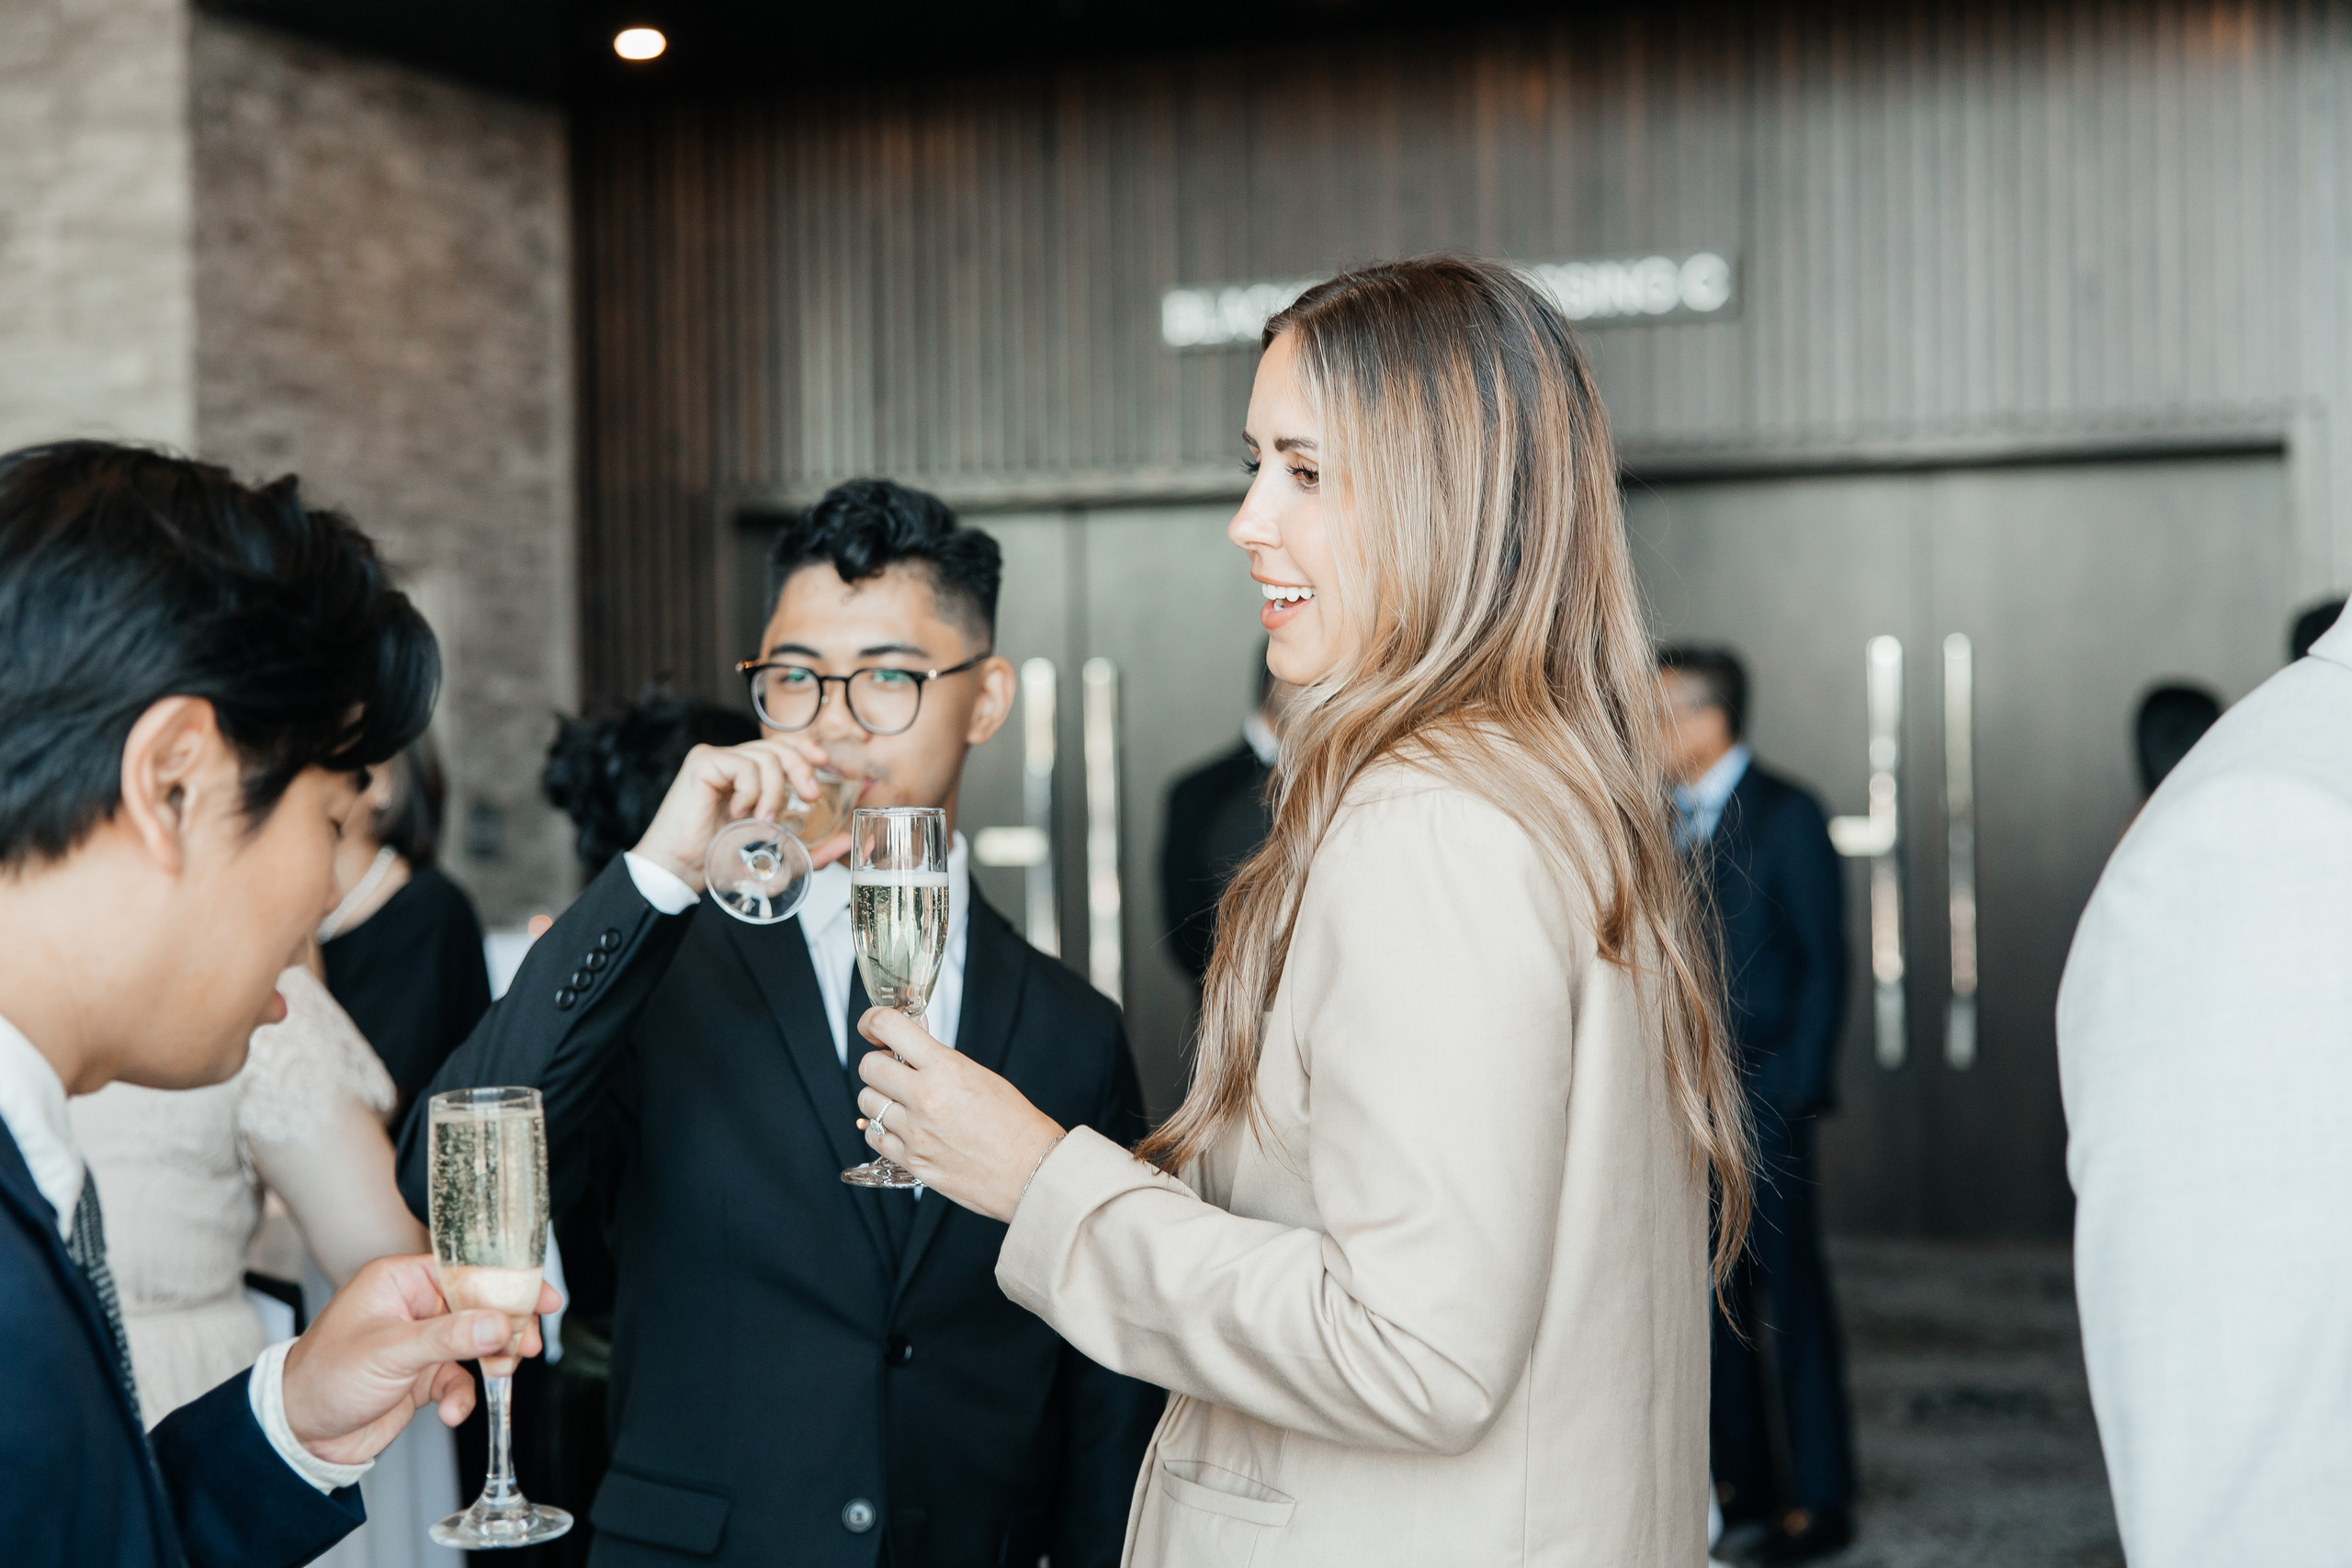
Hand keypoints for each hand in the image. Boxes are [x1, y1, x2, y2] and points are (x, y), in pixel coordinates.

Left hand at [280, 1254, 563, 1467]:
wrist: (299, 1435)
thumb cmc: (324, 1377)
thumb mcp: (390, 1351)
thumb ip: (448, 1336)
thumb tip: (498, 1322)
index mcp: (399, 1281)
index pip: (466, 1270)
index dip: (506, 1283)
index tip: (541, 1296)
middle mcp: (412, 1307)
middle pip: (478, 1306)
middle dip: (504, 1327)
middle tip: (526, 1343)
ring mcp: (419, 1342)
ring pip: (475, 1343)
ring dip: (489, 1362)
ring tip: (500, 1375)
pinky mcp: (421, 1375)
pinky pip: (459, 1378)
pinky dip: (463, 1396)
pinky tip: (453, 1412)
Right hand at [631, 737, 851, 891]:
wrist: (680, 871)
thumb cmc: (719, 861)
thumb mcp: (776, 857)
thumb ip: (811, 851)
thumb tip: (847, 843)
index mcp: (749, 776)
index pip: (783, 745)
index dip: (806, 748)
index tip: (825, 765)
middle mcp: (733, 762)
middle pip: (779, 746)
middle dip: (802, 767)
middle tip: (811, 796)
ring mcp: (717, 759)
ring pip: (764, 756)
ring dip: (773, 790)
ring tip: (764, 818)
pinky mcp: (702, 762)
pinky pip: (742, 764)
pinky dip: (750, 790)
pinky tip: (738, 812)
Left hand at [854, 1008, 1065, 1222]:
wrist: (1032, 1171)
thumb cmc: (1016, 1124)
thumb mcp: (981, 1076)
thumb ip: (941, 1061)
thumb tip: (911, 1047)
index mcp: (946, 1068)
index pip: (888, 1026)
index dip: (873, 1022)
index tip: (872, 1027)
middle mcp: (925, 1096)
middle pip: (869, 1067)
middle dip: (878, 1064)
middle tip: (893, 1071)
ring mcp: (915, 1131)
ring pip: (867, 1101)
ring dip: (880, 1098)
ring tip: (903, 1104)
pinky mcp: (911, 1161)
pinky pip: (874, 1135)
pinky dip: (882, 1130)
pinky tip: (903, 1129)